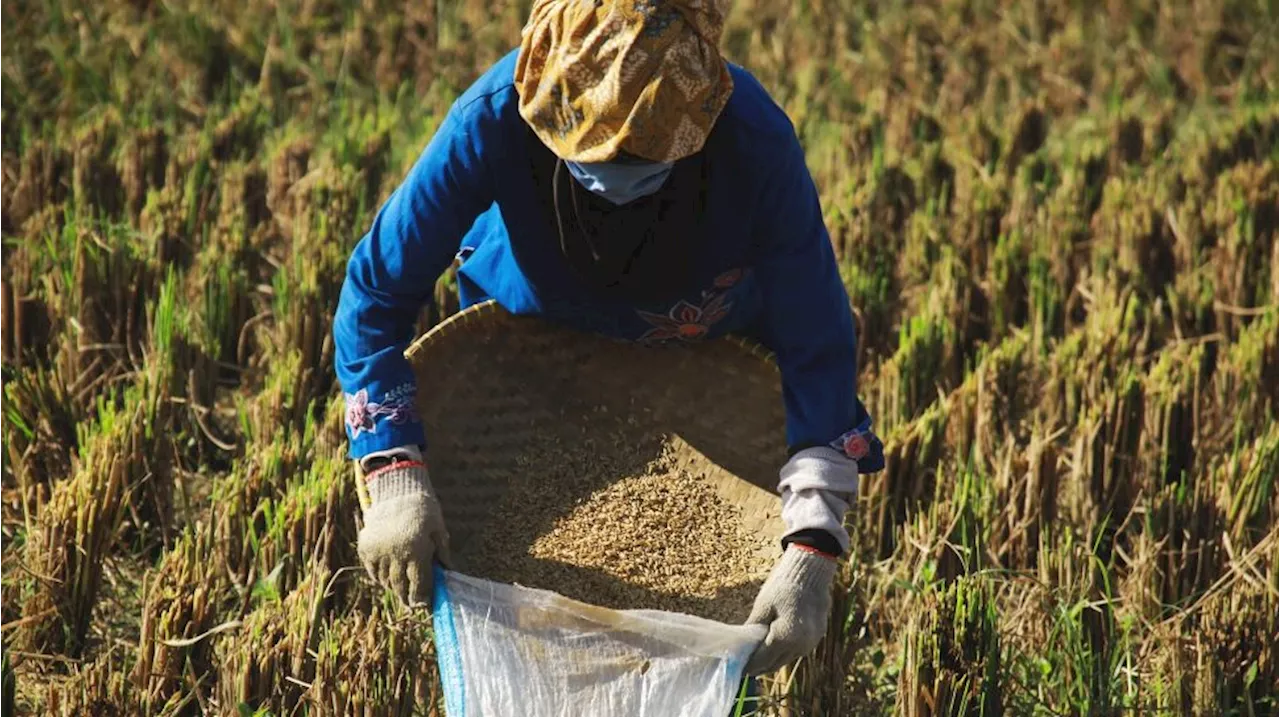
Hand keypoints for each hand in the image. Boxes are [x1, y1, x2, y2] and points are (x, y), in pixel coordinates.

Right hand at [356, 454, 450, 607]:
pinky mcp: (366, 547)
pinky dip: (379, 576)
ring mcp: (378, 551)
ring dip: (393, 587)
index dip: (421, 597)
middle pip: (400, 585)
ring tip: (400, 591)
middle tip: (411, 604)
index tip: (423, 605)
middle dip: (407, 597)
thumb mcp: (438, 529)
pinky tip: (386, 578)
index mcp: (416, 550)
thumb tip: (449, 572)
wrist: (396, 491)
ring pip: (385, 580)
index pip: (418, 583)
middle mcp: (395, 554)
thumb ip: (443, 552)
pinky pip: (372, 570)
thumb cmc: (423, 510)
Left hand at [743, 544, 836, 674]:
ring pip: (786, 659)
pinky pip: (795, 651)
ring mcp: (810, 643)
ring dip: (771, 661)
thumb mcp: (763, 607)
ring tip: (755, 661)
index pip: (762, 659)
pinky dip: (783, 652)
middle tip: (743, 669)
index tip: (737, 669)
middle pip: (774, 664)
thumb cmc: (783, 586)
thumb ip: (753, 629)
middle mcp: (800, 646)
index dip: (748, 666)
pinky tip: (771, 649)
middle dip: (758, 667)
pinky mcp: (816, 638)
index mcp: (786, 638)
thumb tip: (742, 646)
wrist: (811, 572)